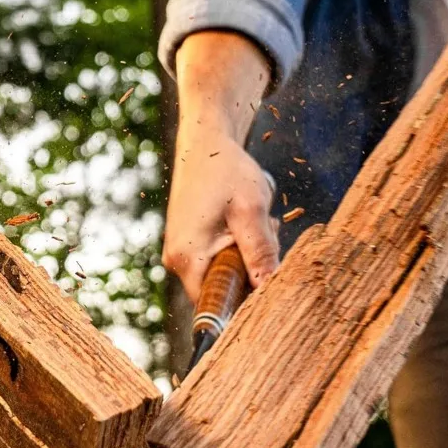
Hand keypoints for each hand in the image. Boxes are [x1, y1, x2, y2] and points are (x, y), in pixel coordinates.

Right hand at [163, 125, 278, 303]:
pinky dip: (235, 246)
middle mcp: (177, 260)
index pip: (216, 305)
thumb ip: (261, 251)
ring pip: (221, 272)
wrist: (204, 142)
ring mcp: (180, 251)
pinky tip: (243, 222)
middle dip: (249, 271)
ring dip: (245, 256)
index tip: (268, 282)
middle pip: (221, 289)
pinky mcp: (186, 242)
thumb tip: (269, 287)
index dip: (245, 301)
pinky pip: (215, 258)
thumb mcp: (251, 210)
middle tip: (266, 235)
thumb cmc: (225, 170)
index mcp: (188, 258)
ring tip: (255, 223)